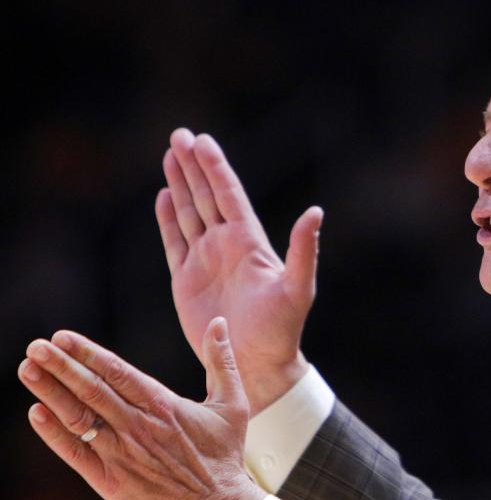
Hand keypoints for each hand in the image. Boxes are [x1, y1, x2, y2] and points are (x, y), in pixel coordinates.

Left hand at [18, 317, 264, 499]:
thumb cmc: (226, 457)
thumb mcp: (233, 404)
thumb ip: (223, 361)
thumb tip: (218, 322)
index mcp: (164, 405)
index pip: (118, 372)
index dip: (88, 353)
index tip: (62, 337)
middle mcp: (139, 426)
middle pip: (93, 390)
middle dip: (61, 366)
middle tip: (36, 346)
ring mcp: (122, 454)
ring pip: (79, 417)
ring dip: (51, 392)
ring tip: (28, 369)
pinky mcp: (111, 482)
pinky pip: (76, 453)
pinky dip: (54, 434)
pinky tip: (36, 414)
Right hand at [156, 128, 323, 412]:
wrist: (258, 365)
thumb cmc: (283, 330)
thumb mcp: (298, 287)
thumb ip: (303, 250)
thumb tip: (315, 212)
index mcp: (250, 242)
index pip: (229, 195)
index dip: (215, 168)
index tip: (202, 141)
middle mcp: (227, 245)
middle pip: (206, 196)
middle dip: (192, 166)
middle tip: (179, 134)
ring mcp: (205, 260)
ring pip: (189, 212)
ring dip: (179, 184)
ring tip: (170, 154)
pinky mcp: (186, 280)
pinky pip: (174, 241)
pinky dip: (168, 218)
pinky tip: (164, 196)